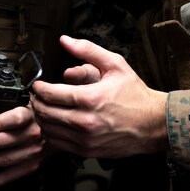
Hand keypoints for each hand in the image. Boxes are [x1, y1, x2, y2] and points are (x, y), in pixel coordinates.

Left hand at [0, 105, 48, 188]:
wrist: (61, 128)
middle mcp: (33, 134)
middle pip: (6, 140)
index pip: (16, 118)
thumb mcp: (30, 103)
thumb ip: (12, 106)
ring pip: (6, 159)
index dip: (1, 122)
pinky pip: (12, 175)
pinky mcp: (33, 165)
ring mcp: (34, 152)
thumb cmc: (37, 115)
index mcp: (31, 116)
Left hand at [31, 35, 168, 157]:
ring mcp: (85, 139)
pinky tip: (54, 123)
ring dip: (41, 117)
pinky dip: (51, 132)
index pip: (50, 94)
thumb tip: (65, 40)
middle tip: (36, 95)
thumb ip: (87, 50)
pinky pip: (58, 143)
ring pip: (48, 129)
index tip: (37, 84)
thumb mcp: (115, 64)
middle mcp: (85, 121)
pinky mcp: (87, 151)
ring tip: (44, 107)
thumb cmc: (135, 94)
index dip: (38, 88)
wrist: (153, 123)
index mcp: (90, 98)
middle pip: (45, 112)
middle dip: (36, 102)